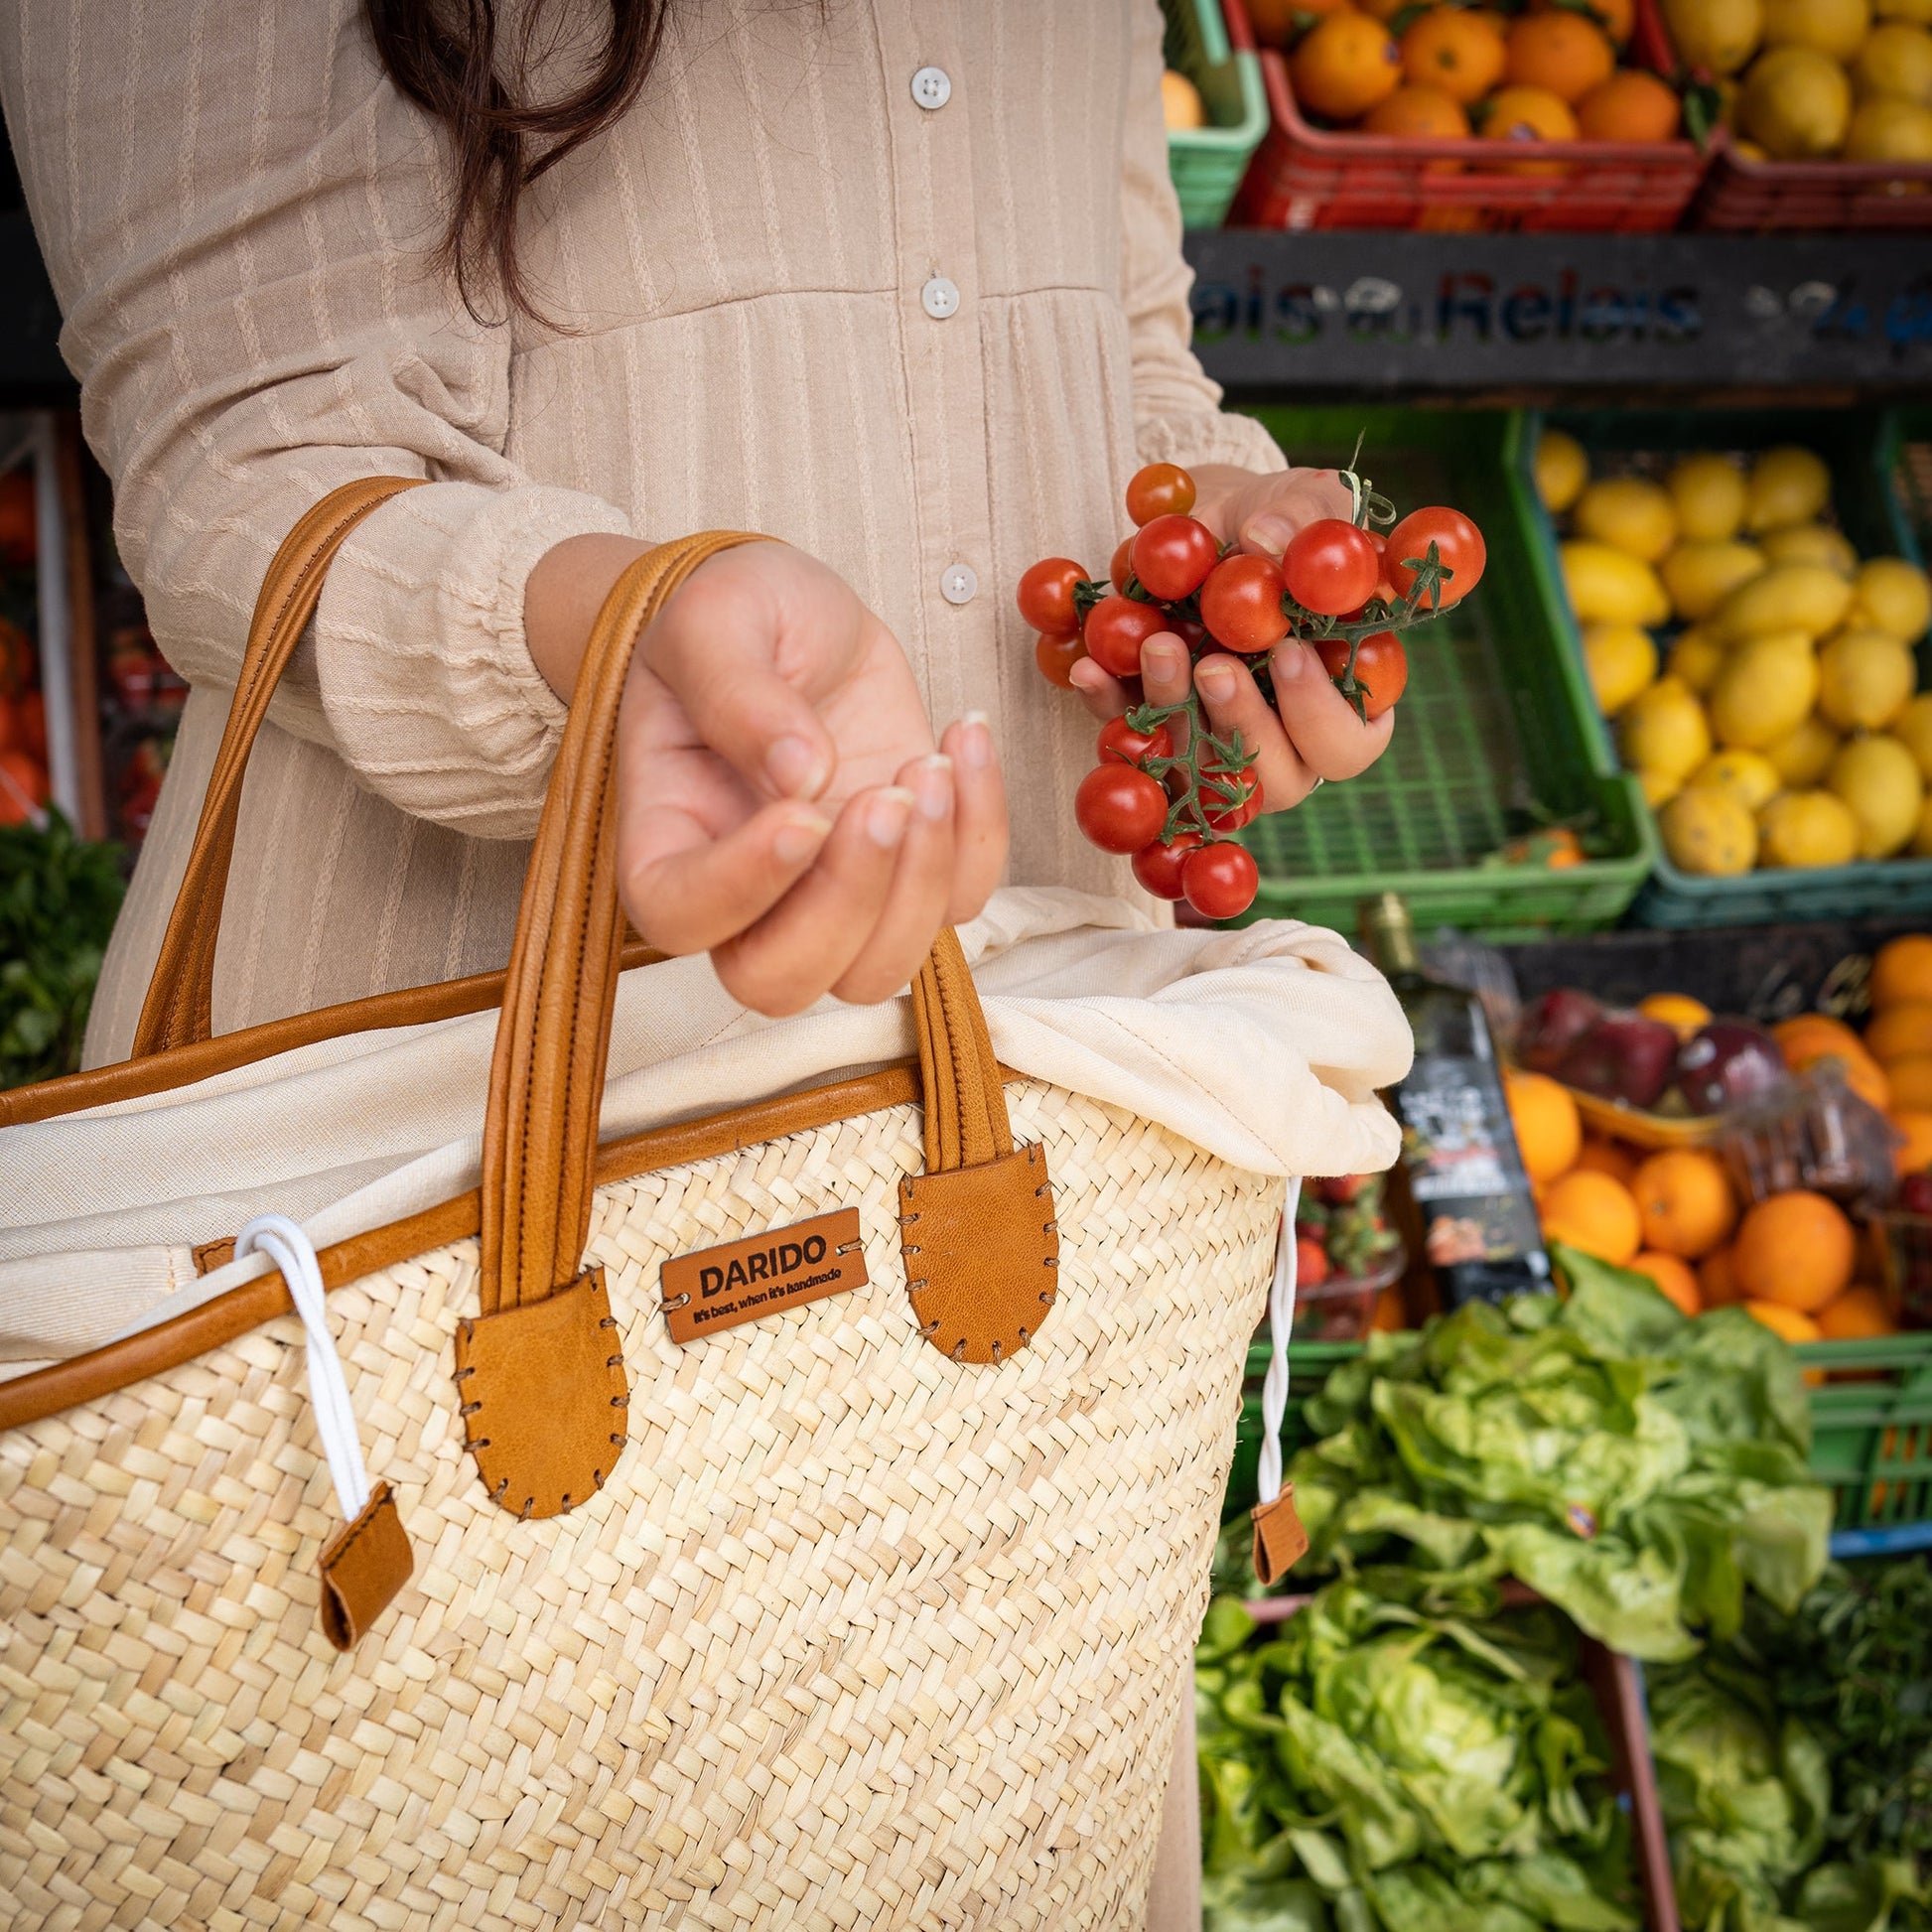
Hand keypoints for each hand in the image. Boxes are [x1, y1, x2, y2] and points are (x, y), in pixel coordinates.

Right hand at [527, 536, 1006, 1014]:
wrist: (797, 616)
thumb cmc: (734, 619)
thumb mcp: (716, 621)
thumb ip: (739, 693)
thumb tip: (801, 773)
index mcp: (666, 839)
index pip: (681, 915)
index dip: (743, 887)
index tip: (803, 813)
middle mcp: (744, 895)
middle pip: (778, 980)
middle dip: (849, 903)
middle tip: (889, 797)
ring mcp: (828, 894)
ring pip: (875, 970)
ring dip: (924, 881)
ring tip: (934, 764)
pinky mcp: (905, 871)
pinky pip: (958, 903)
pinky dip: (982, 836)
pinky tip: (965, 741)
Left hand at [1067, 463, 1391, 810]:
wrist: (1212, 529)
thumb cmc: (1283, 523)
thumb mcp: (1311, 501)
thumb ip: (1308, 518)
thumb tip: (1268, 540)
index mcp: (1347, 701)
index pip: (1349, 744)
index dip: (1319, 714)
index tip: (1288, 653)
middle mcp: (1289, 744)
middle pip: (1277, 780)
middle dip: (1242, 723)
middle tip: (1215, 667)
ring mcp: (1220, 752)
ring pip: (1200, 771)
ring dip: (1174, 713)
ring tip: (1158, 645)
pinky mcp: (1159, 737)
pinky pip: (1131, 745)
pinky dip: (1109, 706)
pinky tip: (1091, 667)